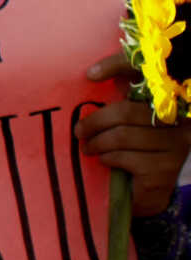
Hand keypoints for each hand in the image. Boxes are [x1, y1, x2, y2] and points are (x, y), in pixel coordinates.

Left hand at [82, 50, 189, 215]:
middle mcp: (179, 123)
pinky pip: (126, 158)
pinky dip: (108, 158)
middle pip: (125, 112)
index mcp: (170, 104)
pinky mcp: (165, 169)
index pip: (143, 74)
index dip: (117, 66)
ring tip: (88, 148)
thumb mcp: (127, 120)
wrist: (146, 193)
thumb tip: (93, 74)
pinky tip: (105, 160)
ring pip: (123, 137)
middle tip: (79, 132)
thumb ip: (119, 96)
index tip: (90, 74)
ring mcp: (176, 146)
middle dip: (94, 122)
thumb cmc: (134, 150)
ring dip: (97, 143)